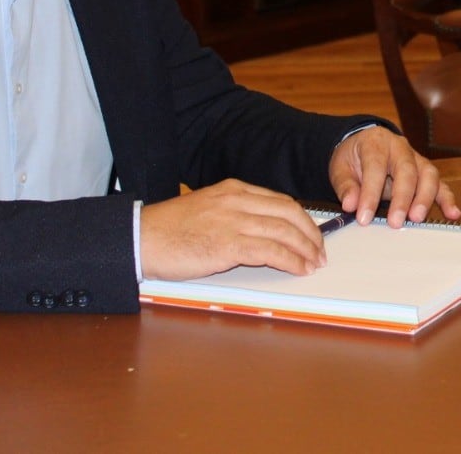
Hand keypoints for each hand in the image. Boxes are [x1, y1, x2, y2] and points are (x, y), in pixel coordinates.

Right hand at [140, 178, 325, 281]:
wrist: (141, 237)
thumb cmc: (170, 230)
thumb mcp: (208, 209)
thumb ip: (235, 214)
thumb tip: (263, 232)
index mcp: (234, 190)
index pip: (281, 201)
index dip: (302, 219)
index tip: (312, 234)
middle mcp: (238, 200)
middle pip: (289, 213)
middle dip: (311, 233)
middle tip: (319, 251)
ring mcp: (233, 221)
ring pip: (284, 231)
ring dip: (305, 249)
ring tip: (314, 263)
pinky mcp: (228, 244)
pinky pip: (271, 251)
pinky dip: (291, 260)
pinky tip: (299, 269)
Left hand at [328, 127, 460, 226]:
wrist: (365, 144)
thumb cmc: (354, 157)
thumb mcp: (340, 167)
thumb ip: (346, 186)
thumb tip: (350, 205)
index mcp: (376, 143)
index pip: (375, 167)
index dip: (370, 193)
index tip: (363, 217)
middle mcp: (400, 148)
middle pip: (407, 170)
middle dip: (402, 198)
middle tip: (395, 221)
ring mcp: (416, 159)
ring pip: (428, 175)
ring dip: (425, 198)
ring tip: (417, 218)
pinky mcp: (426, 172)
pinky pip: (440, 184)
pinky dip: (447, 199)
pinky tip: (453, 214)